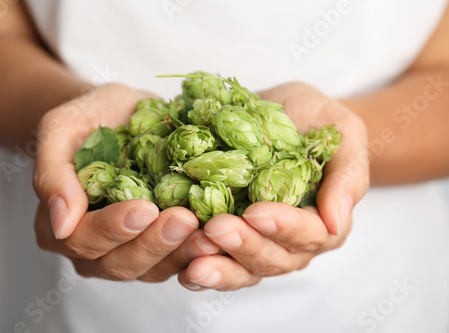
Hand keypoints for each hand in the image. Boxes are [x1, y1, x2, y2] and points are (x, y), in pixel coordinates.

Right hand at [33, 84, 218, 281]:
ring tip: (208, 233)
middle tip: (184, 220)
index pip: (83, 240)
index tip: (144, 208)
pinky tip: (218, 234)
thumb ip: (53, 174)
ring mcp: (130, 249)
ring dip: (181, 253)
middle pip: (120, 263)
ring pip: (153, 269)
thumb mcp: (61, 130)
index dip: (113, 229)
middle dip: (154, 243)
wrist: (121, 113)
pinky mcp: (162, 244)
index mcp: (61, 226)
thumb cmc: (88, 118)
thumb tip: (60, 224)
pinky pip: (179, 258)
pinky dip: (198, 249)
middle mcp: (94, 248)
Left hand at [177, 82, 369, 290]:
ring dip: (219, 268)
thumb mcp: (341, 133)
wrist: (280, 115)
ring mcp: (259, 243)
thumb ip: (346, 175)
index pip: (309, 234)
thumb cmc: (314, 120)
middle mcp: (291, 242)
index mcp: (324, 221)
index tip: (256, 212)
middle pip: (272, 258)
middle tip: (216, 229)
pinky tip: (182, 269)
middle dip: (244, 246)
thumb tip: (337, 222)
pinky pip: (217, 261)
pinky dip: (200, 267)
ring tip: (194, 262)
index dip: (284, 226)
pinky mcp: (230, 239)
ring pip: (243, 269)